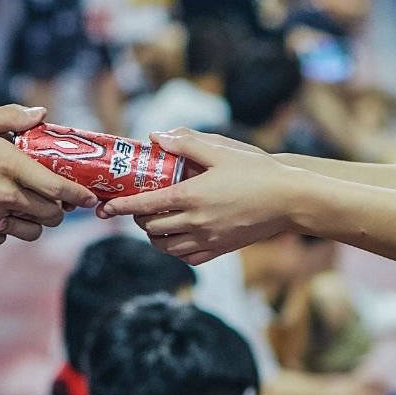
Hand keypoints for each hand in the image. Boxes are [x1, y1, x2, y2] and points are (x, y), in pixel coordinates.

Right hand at [0, 105, 97, 239]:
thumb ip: (11, 117)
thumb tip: (42, 114)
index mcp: (9, 164)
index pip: (58, 187)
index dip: (79, 195)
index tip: (89, 197)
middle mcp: (3, 193)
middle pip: (50, 213)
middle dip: (60, 209)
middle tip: (59, 198)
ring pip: (31, 231)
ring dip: (38, 222)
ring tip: (33, 208)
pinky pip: (3, 236)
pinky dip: (8, 229)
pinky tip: (2, 213)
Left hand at [99, 129, 296, 263]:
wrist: (290, 200)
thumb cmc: (257, 170)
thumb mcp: (221, 149)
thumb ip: (186, 143)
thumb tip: (156, 136)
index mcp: (192, 196)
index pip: (145, 206)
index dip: (121, 207)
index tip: (105, 208)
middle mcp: (196, 222)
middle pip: (151, 228)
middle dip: (137, 218)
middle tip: (134, 205)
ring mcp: (209, 240)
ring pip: (166, 247)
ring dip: (153, 235)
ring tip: (152, 221)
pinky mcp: (221, 250)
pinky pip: (186, 258)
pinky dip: (173, 250)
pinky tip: (175, 237)